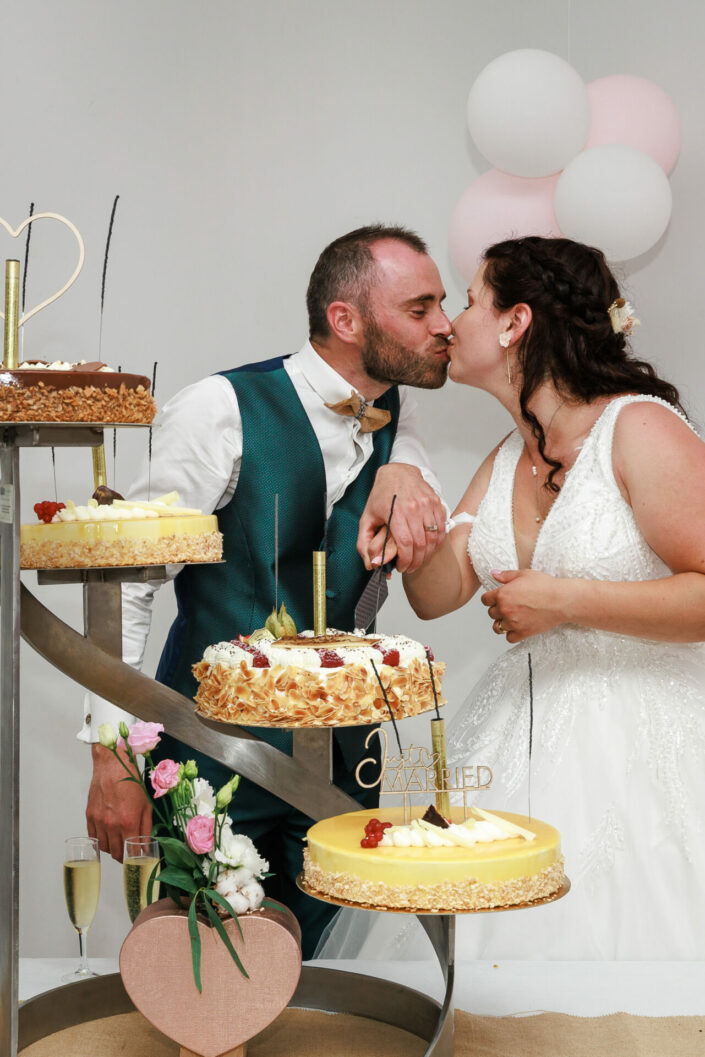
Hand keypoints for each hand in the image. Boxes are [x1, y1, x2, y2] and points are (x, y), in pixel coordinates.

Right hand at [86, 744, 151, 861]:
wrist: (112, 764)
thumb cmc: (131, 781)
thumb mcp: (146, 805)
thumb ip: (146, 828)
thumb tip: (146, 846)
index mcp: (128, 822)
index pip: (129, 853)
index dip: (134, 860)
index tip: (138, 859)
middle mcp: (111, 824)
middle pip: (114, 853)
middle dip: (123, 857)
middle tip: (128, 853)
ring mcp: (98, 821)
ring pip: (103, 847)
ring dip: (111, 849)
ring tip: (119, 844)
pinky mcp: (89, 815)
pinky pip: (93, 836)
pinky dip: (100, 840)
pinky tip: (108, 835)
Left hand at [357, 463, 445, 572]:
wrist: (398, 472)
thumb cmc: (382, 495)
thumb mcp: (366, 517)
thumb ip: (364, 543)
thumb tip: (371, 564)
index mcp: (395, 513)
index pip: (406, 544)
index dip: (406, 561)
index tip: (402, 567)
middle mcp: (413, 508)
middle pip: (421, 544)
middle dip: (416, 561)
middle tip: (410, 567)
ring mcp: (427, 505)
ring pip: (433, 538)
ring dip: (427, 554)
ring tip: (419, 559)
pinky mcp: (436, 502)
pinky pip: (441, 528)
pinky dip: (437, 542)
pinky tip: (429, 547)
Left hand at [481, 569, 566, 642]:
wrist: (561, 600)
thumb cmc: (545, 586)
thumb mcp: (524, 574)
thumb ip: (506, 575)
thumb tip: (493, 573)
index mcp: (502, 594)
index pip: (484, 600)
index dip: (490, 598)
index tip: (496, 598)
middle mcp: (505, 609)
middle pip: (491, 613)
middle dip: (497, 609)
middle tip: (509, 606)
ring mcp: (513, 623)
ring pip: (497, 627)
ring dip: (501, 623)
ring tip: (510, 618)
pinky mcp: (522, 633)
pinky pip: (509, 638)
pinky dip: (512, 634)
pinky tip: (518, 626)